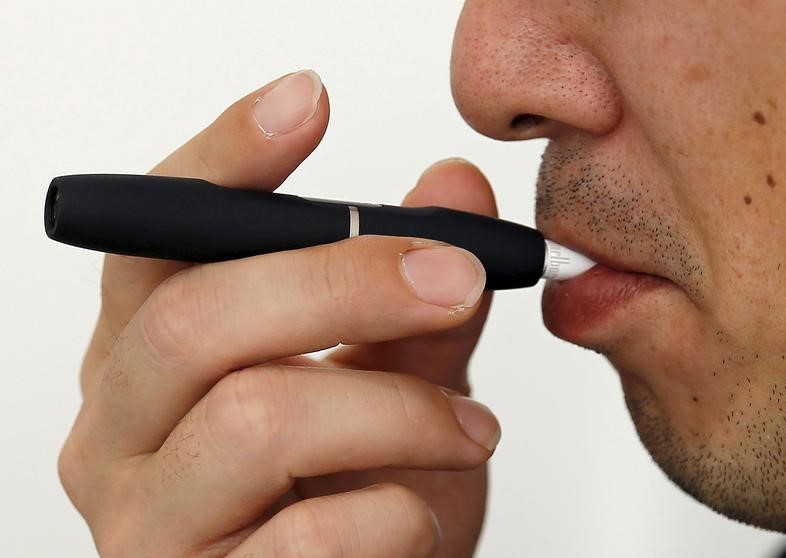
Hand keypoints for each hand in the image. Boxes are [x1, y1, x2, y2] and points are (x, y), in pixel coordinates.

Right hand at [58, 70, 499, 556]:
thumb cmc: (358, 490)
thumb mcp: (389, 383)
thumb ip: (411, 297)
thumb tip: (452, 189)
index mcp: (147, 353)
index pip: (155, 237)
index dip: (222, 162)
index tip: (306, 102)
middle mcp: (117, 428)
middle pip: (198, 317)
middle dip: (348, 281)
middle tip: (456, 276)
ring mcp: (144, 521)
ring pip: (256, 418)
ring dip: (397, 410)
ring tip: (470, 429)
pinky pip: (307, 537)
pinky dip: (394, 511)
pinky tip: (418, 511)